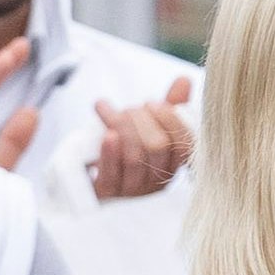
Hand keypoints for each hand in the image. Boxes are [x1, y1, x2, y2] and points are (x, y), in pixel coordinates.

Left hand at [88, 75, 195, 198]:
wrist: (90, 177)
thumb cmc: (126, 149)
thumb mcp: (149, 127)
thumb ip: (169, 106)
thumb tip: (183, 80)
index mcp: (172, 165)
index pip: (184, 143)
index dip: (170, 120)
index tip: (153, 103)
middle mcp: (157, 181)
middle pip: (157, 146)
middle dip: (142, 119)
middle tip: (129, 109)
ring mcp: (133, 190)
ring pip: (135, 158)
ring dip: (123, 128)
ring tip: (110, 113)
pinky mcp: (108, 194)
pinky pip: (111, 175)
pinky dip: (110, 152)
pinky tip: (107, 134)